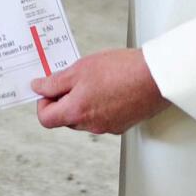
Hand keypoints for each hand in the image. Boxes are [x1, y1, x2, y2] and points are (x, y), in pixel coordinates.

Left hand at [31, 48, 168, 134]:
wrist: (156, 77)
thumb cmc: (120, 71)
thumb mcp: (78, 69)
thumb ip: (55, 82)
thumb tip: (38, 87)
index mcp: (77, 113)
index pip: (46, 119)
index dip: (43, 102)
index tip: (47, 87)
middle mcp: (92, 125)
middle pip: (65, 118)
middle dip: (63, 99)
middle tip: (71, 78)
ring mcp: (109, 126)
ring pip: (84, 117)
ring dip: (81, 100)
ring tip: (92, 79)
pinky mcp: (123, 124)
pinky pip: (102, 116)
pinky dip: (99, 103)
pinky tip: (107, 86)